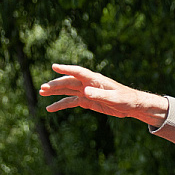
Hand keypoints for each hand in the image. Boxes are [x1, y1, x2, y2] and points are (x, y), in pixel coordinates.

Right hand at [39, 64, 168, 125]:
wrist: (132, 106)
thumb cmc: (126, 100)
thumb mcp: (114, 99)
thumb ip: (100, 94)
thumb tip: (85, 91)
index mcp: (96, 80)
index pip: (78, 72)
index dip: (66, 69)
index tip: (54, 67)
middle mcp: (89, 84)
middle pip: (69, 82)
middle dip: (56, 84)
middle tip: (42, 88)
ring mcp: (87, 92)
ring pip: (67, 91)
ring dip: (55, 92)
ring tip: (41, 92)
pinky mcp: (87, 101)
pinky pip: (71, 102)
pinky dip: (60, 104)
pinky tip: (50, 108)